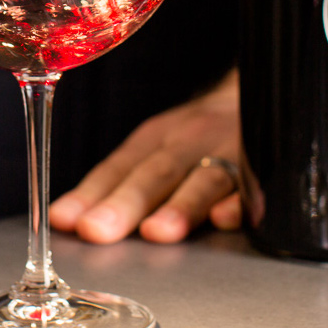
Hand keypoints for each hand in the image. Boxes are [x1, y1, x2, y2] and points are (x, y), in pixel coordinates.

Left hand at [48, 69, 241, 243]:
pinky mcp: (264, 166)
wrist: (260, 96)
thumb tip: (70, 221)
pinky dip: (241, 201)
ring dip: (180, 206)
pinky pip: (254, 186)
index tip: (63, 219)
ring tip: (157, 231)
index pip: (118, 168)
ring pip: (204, 179)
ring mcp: (227, 152)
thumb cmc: (199, 137)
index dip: (90, 194)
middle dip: (126, 203)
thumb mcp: (159, 147)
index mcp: (157, 140)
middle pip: (155, 174)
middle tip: (96, 230)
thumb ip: (122, 184)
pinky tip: (225, 218)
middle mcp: (189, 143)